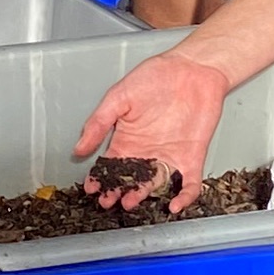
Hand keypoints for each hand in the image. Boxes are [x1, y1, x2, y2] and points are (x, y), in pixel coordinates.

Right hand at [74, 49, 229, 213]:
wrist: (193, 68)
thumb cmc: (158, 75)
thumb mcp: (121, 95)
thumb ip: (100, 121)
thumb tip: (80, 147)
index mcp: (127, 137)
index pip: (110, 164)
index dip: (99, 178)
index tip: (91, 187)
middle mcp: (146, 151)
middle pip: (129, 179)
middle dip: (117, 191)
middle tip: (108, 201)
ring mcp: (168, 156)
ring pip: (153, 185)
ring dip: (141, 196)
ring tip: (130, 201)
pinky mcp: (191, 158)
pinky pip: (188, 184)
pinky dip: (184, 197)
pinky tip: (175, 205)